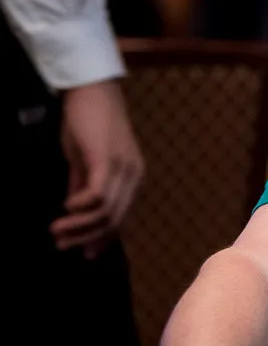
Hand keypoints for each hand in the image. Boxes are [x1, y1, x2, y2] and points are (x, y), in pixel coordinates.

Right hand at [52, 79, 143, 258]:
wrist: (91, 91)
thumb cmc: (88, 124)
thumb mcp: (85, 161)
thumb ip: (83, 185)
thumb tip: (75, 211)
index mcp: (132, 178)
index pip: (121, 217)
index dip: (103, 238)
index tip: (83, 254)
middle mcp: (133, 176)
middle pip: (115, 219)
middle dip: (87, 237)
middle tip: (61, 244)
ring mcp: (123, 167)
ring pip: (107, 211)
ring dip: (80, 226)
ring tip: (57, 231)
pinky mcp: (108, 159)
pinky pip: (99, 193)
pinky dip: (82, 206)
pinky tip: (65, 208)